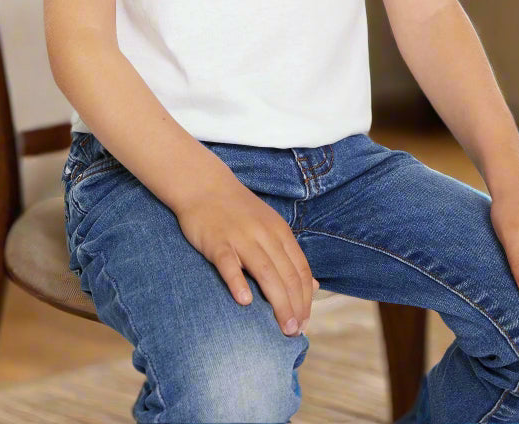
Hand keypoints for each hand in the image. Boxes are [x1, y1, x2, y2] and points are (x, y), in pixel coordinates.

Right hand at [175, 176, 319, 335]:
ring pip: (266, 272)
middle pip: (287, 275)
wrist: (204, 185)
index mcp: (279, 232)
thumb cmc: (237, 211)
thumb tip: (314, 287)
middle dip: (295, 306)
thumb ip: (290, 256)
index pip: (300, 270)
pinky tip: (244, 302)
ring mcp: (241, 237)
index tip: (305, 322)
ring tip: (283, 327)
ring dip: (278, 302)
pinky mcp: (217, 242)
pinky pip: (229, 264)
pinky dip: (238, 282)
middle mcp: (265, 235)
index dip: (306, 299)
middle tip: (295, 333)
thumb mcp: (270, 227)